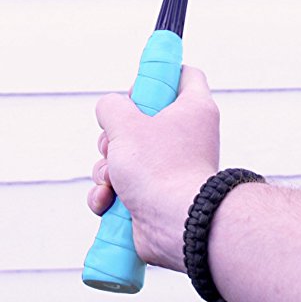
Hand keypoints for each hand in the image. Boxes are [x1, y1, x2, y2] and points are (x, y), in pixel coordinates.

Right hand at [87, 66, 219, 271]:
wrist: (177, 226)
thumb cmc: (159, 168)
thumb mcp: (126, 124)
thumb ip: (111, 106)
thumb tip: (111, 112)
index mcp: (193, 109)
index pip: (184, 75)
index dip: (158, 76)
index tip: (136, 89)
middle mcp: (187, 136)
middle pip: (143, 118)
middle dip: (115, 133)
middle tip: (113, 143)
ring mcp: (172, 166)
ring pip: (127, 153)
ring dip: (107, 167)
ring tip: (113, 179)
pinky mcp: (157, 193)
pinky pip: (126, 184)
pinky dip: (110, 192)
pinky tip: (107, 201)